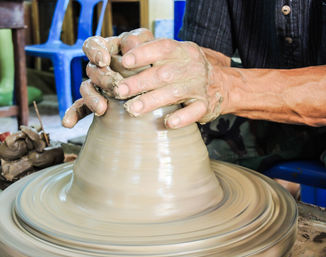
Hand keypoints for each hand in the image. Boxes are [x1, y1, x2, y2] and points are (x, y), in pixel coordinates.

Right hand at [62, 28, 153, 127]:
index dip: (96, 51)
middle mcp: (102, 66)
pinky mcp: (97, 102)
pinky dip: (73, 115)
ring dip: (91, 98)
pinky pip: (81, 108)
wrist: (163, 86)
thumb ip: (142, 43)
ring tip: (101, 109)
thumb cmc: (159, 64)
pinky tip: (68, 123)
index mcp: (111, 48)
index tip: (104, 60)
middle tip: (116, 89)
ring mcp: (98, 85)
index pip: (94, 44)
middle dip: (103, 79)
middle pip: (92, 69)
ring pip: (86, 88)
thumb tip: (129, 42)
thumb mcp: (154, 49)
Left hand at [113, 38, 227, 128]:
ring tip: (132, 109)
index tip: (124, 61)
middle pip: (164, 73)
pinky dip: (182, 118)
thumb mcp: (174, 55)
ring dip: (152, 101)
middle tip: (119, 90)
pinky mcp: (205, 105)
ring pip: (175, 93)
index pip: (163, 48)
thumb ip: (151, 52)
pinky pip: (194, 112)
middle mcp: (192, 67)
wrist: (222, 85)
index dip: (143, 53)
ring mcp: (200, 87)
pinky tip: (168, 123)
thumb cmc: (186, 70)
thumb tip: (123, 48)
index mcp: (182, 51)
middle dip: (140, 82)